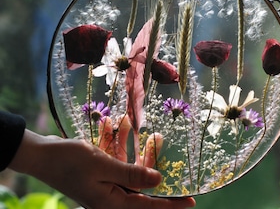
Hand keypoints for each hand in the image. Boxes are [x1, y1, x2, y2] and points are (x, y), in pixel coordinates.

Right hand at [9, 130, 195, 208]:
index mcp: (113, 202)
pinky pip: (118, 162)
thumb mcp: (103, 166)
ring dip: (139, 152)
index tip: (191, 201)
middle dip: (155, 167)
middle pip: (143, 187)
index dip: (171, 204)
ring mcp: (105, 185)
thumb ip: (132, 175)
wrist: (42, 155)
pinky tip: (119, 126)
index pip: (149, 206)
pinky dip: (121, 147)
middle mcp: (111, 197)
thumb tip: (158, 181)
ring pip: (131, 171)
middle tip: (171, 154)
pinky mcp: (100, 174)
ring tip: (150, 133)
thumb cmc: (70, 161)